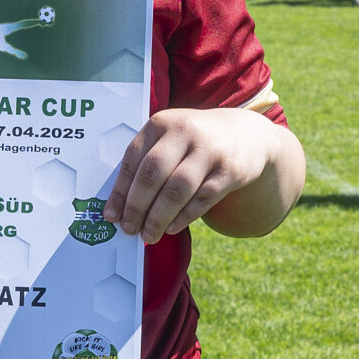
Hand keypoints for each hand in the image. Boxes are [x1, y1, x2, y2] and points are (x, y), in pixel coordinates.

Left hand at [103, 107, 292, 241]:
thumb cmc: (194, 144)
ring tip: (148, 235)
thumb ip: (146, 164)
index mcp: (162, 123)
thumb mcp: (170, 139)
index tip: (111, 216)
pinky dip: (183, 217)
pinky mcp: (230, 170)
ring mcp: (210, 151)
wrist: (247, 135)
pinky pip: (202, 199)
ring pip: (177, 190)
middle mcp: (185, 132)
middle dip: (137, 206)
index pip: (133, 159)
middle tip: (129, 228)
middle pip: (153, 174)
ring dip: (158, 217)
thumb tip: (119, 207)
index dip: (120, 190)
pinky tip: (171, 228)